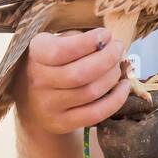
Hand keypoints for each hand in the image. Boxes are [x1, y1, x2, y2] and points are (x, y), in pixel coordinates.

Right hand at [11, 28, 131, 134]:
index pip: (61, 51)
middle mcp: (39, 81)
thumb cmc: (54, 63)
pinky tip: (123, 86)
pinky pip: (96, 114)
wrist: (34, 99)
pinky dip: (116, 100)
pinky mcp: (61, 123)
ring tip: (118, 66)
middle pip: (81, 73)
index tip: (106, 34)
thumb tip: (108, 43)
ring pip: (91, 92)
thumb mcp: (56, 43)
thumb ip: (77, 40)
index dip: (89, 42)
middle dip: (108, 58)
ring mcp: (49, 105)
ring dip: (112, 76)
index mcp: (36, 55)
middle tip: (118, 48)